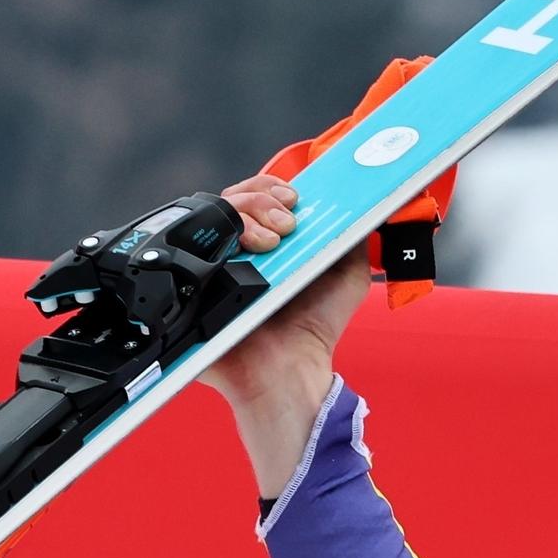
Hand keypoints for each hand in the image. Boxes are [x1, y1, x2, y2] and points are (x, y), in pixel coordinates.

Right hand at [207, 170, 372, 499]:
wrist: (290, 368)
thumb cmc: (315, 327)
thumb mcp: (346, 276)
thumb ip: (353, 239)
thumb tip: (367, 204)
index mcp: (266, 243)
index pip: (255, 197)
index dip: (269, 188)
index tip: (293, 197)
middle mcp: (235, 250)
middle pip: (230, 200)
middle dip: (260, 199)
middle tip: (288, 222)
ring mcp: (211, 265)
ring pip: (210, 217)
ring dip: (246, 215)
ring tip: (275, 240)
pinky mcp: (192, 284)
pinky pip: (189, 247)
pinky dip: (219, 238)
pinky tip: (250, 251)